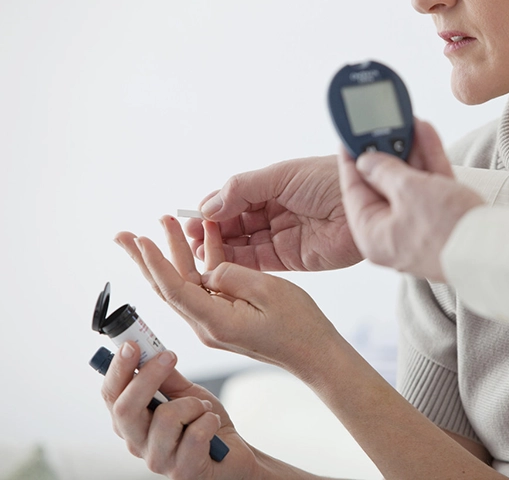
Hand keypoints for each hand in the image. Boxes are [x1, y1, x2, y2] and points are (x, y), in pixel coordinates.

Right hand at [100, 342, 258, 478]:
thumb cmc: (205, 426)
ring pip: (166, 418)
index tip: (132, 344)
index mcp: (133, 423)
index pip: (112, 396)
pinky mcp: (182, 471)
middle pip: (125, 409)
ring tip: (203, 408)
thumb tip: (151, 348)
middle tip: (169, 357)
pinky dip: (209, 420)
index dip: (119, 369)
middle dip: (147, 377)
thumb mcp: (186, 394)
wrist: (233, 457)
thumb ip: (167, 377)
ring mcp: (158, 461)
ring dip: (192, 404)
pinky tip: (213, 425)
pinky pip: (195, 434)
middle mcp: (138, 444)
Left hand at [114, 216, 340, 378]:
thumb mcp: (269, 291)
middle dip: (144, 258)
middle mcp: (207, 325)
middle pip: (167, 287)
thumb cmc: (299, 325)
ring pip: (184, 284)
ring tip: (161, 225)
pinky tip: (198, 240)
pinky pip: (205, 287)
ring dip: (172, 254)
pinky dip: (199, 262)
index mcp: (215, 321)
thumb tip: (208, 268)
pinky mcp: (224, 317)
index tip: (140, 239)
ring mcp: (214, 322)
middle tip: (123, 235)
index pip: (174, 288)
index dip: (155, 262)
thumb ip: (233, 275)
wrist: (314, 353)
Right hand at [185, 156, 361, 271]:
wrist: (366, 200)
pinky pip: (260, 263)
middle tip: (187, 238)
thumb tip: (207, 206)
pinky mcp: (293, 258)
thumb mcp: (281, 176)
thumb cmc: (329, 178)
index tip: (188, 218)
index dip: (211, 210)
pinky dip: (238, 264)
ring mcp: (283, 236)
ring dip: (219, 249)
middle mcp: (275, 212)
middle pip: (234, 225)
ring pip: (243, 246)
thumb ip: (243, 189)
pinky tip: (219, 263)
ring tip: (197, 251)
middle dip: (210, 232)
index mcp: (271, 187)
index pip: (232, 200)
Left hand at [337, 119, 483, 281]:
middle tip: (383, 125)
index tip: (350, 137)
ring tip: (407, 122)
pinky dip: (429, 162)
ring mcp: (420, 229)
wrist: (496, 251)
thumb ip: (385, 171)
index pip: (354, 191)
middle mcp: (393, 235)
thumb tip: (367, 162)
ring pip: (410, 184)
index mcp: (373, 235)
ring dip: (411, 152)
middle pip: (383, 186)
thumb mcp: (408, 191)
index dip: (352, 160)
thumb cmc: (447, 231)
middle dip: (387, 152)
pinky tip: (426, 134)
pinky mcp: (444, 222)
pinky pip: (430, 187)